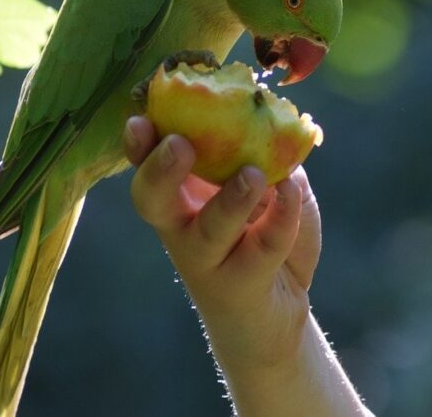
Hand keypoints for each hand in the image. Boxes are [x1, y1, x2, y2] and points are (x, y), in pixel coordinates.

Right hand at [123, 115, 320, 368]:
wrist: (277, 312)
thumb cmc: (263, 235)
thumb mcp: (269, 187)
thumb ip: (266, 157)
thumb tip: (274, 128)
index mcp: (181, 195)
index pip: (147, 166)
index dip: (139, 146)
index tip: (140, 120)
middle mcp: (183, 227)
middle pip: (152, 201)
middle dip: (160, 171)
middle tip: (179, 145)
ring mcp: (209, 260)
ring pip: (208, 231)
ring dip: (229, 201)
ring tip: (252, 175)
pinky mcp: (242, 284)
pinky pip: (261, 249)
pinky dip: (281, 217)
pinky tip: (292, 192)